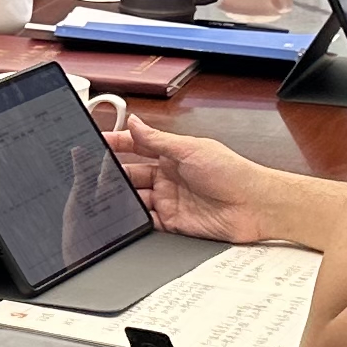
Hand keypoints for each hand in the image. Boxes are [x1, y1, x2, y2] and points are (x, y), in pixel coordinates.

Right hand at [106, 120, 328, 247]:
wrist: (256, 205)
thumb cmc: (233, 172)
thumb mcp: (191, 149)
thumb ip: (158, 139)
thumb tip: (135, 122)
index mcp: (172, 154)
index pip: (136, 146)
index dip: (115, 144)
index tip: (93, 143)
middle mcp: (168, 177)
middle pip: (131, 175)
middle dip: (111, 175)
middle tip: (89, 176)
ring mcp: (170, 200)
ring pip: (135, 200)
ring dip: (120, 199)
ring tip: (100, 199)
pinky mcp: (174, 224)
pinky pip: (147, 223)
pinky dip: (134, 221)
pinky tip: (122, 219)